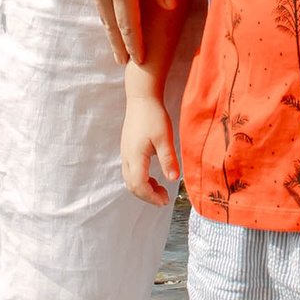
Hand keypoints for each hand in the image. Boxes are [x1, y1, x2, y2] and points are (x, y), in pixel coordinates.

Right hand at [61, 0, 174, 69]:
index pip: (129, 23)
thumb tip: (169, 5)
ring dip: (107, 26)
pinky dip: (100, 5)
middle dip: (118, 43)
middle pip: (110, 22)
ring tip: (113, 39)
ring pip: (99, 8)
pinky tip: (104, 4)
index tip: (140, 60)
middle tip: (121, 62)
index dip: (135, 43)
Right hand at [120, 72, 178, 206]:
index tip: (164, 201)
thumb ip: (168, 160)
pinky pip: (131, 171)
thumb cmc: (153, 116)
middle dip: (147, 195)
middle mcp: (127, 157)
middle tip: (164, 199)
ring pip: (130, 179)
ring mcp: (125, 153)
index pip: (139, 185)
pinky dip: (141, 179)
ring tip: (161, 190)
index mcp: (135, 157)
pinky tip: (154, 176)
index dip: (151, 197)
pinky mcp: (128, 149)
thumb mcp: (164, 138)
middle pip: (132, 185)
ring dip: (144, 188)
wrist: (141, 98)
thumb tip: (173, 180)